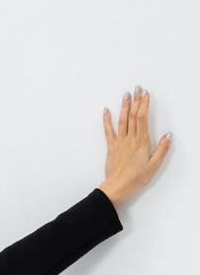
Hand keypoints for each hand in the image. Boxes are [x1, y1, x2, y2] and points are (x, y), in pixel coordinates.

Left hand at [99, 87, 171, 205]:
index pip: (142, 118)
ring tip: (126, 94)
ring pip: (122, 120)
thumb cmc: (136, 178)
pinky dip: (106, 120)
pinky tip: (106, 111)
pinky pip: (108, 131)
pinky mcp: (112, 147)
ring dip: (124, 106)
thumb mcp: (154, 165)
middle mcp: (130, 139)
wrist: (118, 186)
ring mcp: (120, 142)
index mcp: (141, 142)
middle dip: (136, 101)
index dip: (144, 104)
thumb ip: (162, 149)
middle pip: (133, 116)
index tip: (146, 94)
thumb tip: (168, 135)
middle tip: (137, 88)